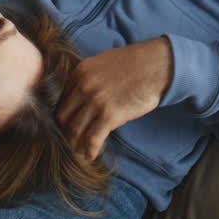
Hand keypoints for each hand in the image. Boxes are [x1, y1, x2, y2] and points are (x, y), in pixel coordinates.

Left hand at [57, 37, 173, 160]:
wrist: (156, 64)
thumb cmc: (135, 63)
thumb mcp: (103, 63)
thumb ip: (89, 79)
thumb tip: (83, 97)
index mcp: (80, 72)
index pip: (62, 100)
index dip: (65, 116)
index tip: (68, 125)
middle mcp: (83, 86)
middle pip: (64, 117)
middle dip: (66, 132)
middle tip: (71, 141)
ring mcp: (95, 101)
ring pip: (75, 130)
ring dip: (75, 144)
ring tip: (80, 151)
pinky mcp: (110, 115)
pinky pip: (92, 138)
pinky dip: (90, 150)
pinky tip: (91, 155)